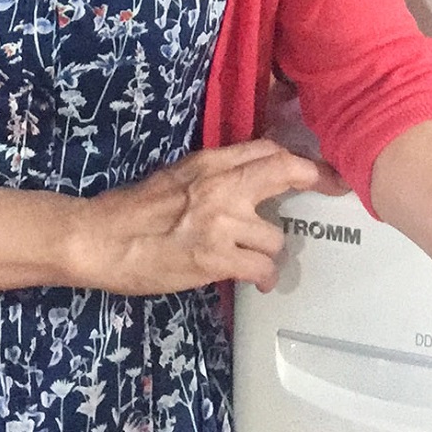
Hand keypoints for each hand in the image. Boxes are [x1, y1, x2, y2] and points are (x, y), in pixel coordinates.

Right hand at [70, 140, 339, 294]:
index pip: (266, 149)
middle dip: (314, 181)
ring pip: (276, 236)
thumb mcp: (175, 177)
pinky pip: (262, 268)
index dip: (299, 159)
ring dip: (271, 251)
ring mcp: (221, 223)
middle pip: (284, 172)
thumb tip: (244, 180)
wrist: (100, 239)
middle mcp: (221, 186)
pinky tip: (259, 282)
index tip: (320, 167)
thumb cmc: (130, 211)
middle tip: (331, 189)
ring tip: (258, 260)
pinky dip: (264, 278)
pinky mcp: (215, 260)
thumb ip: (212, 175)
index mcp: (208, 163)